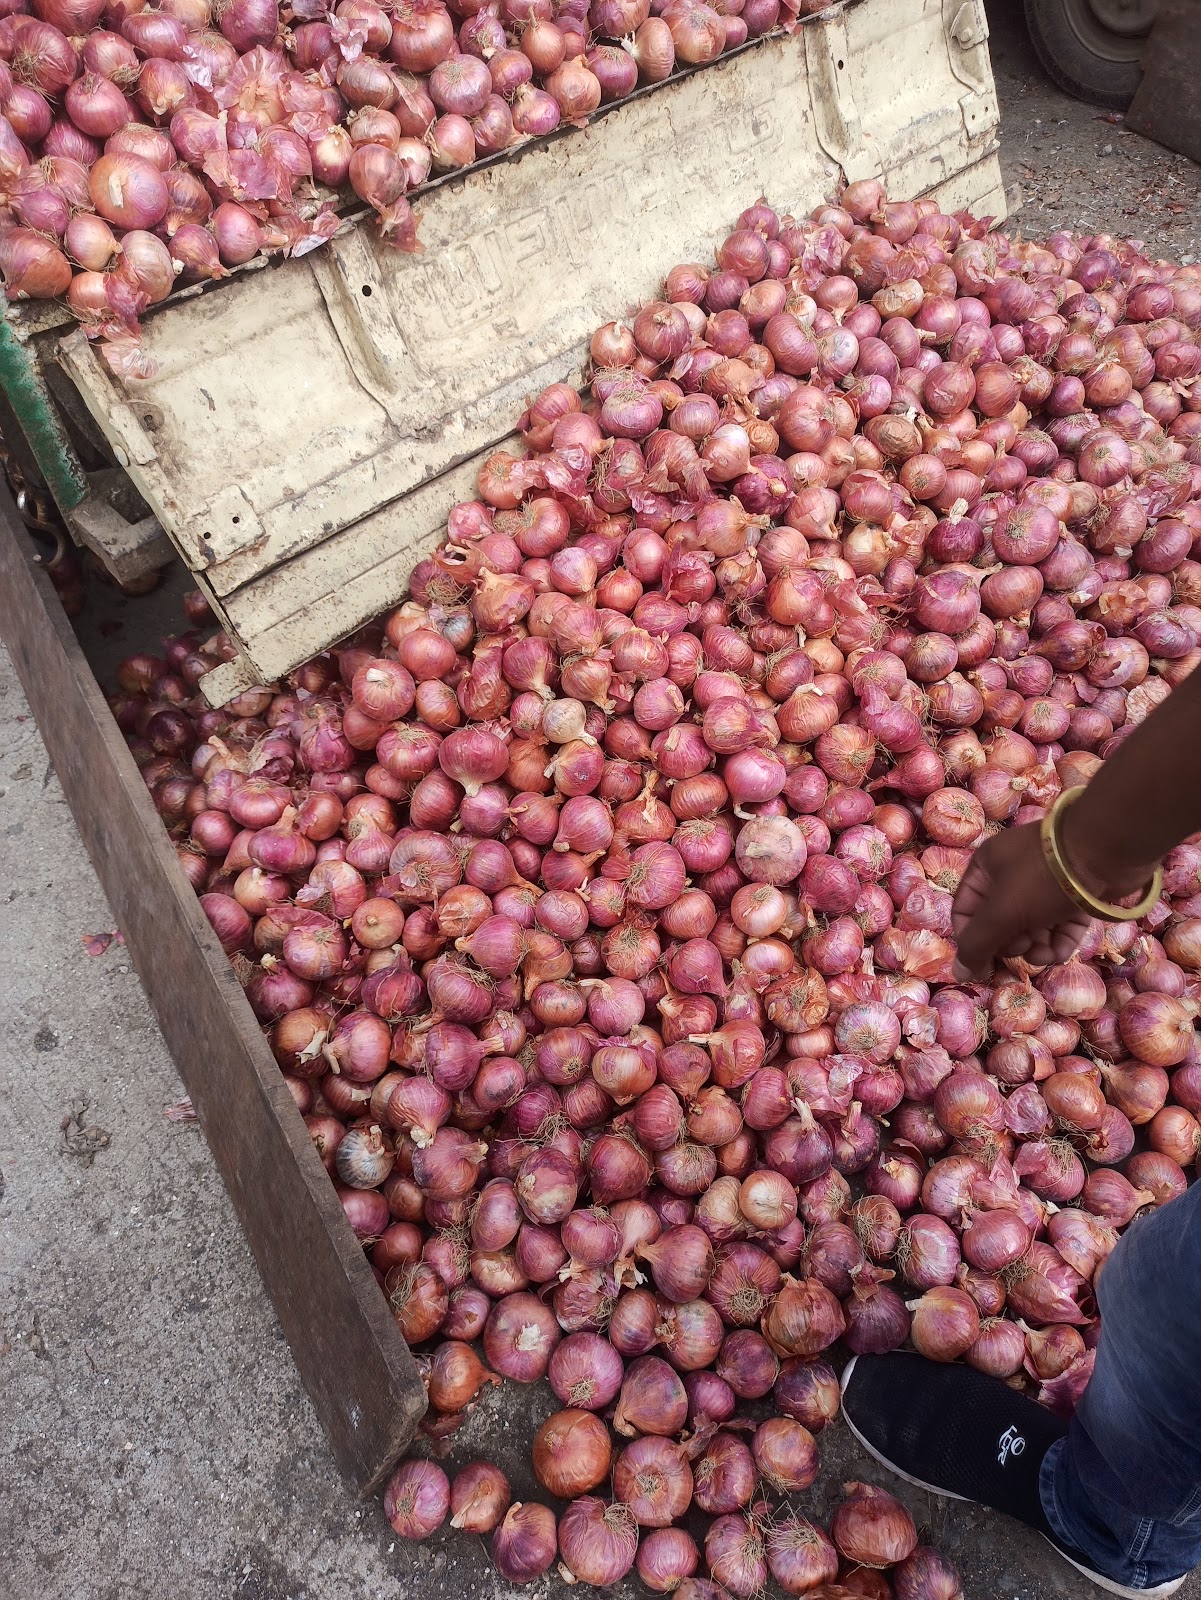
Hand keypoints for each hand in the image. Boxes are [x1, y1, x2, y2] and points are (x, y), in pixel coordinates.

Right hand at [950, 823, 1092, 979]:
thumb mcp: (1001, 912)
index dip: (971, 939)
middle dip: (1011, 943)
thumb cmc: (1042, 879)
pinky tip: (1060, 953)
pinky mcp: (1073, 897)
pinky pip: (1057, 927)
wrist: (1106, 853)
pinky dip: (1057, 943)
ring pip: (1031, 929)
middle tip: (1022, 946)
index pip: (965, 910)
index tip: (983, 964)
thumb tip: (958, 973)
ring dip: (1036, 949)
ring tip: (1046, 955)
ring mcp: (1045, 886)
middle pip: (1000, 923)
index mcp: (987, 867)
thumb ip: (976, 944)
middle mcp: (1012, 875)